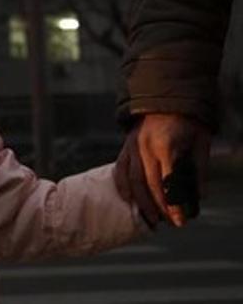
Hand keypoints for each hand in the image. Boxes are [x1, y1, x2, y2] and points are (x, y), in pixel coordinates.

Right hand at [113, 113, 211, 227]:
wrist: (165, 97)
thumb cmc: (188, 122)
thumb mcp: (201, 143)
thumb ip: (198, 170)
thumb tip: (198, 197)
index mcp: (166, 145)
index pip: (169, 181)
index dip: (175, 203)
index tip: (181, 219)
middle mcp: (145, 147)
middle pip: (150, 184)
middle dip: (160, 207)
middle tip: (170, 223)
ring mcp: (132, 146)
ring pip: (132, 180)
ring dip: (141, 202)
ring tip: (151, 219)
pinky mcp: (125, 147)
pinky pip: (120, 170)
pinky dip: (123, 188)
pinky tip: (129, 201)